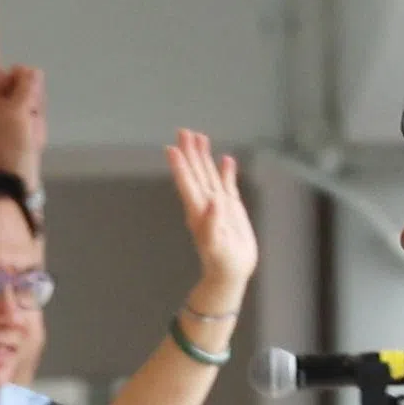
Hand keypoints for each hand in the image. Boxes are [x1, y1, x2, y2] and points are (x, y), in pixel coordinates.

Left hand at [0, 2, 45, 182]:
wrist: (24, 156)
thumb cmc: (11, 138)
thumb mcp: (17, 111)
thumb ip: (25, 85)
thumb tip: (32, 71)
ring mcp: (9, 86)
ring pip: (25, 72)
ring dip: (31, 92)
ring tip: (26, 113)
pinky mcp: (25, 91)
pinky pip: (36, 81)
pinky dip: (39, 97)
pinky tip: (33, 112)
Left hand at [167, 131, 258, 305]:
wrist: (231, 273)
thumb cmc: (221, 263)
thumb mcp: (215, 246)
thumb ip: (213, 223)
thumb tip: (214, 201)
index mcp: (199, 212)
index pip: (187, 183)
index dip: (180, 166)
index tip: (172, 148)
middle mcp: (205, 204)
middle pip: (195, 173)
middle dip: (189, 152)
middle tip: (182, 131)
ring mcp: (218, 205)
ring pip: (208, 174)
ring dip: (203, 156)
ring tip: (198, 136)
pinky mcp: (231, 209)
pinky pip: (227, 185)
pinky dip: (226, 171)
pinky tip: (226, 159)